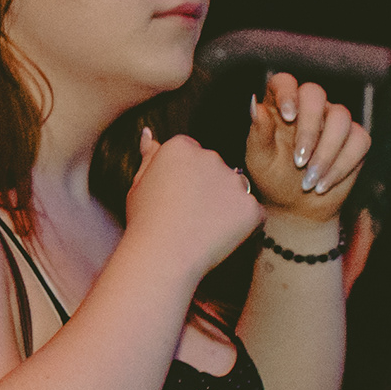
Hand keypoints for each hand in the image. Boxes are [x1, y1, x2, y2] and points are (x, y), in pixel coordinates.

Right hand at [127, 127, 268, 274]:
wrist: (162, 256)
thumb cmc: (144, 222)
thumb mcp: (138, 184)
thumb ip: (149, 157)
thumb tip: (148, 134)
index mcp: (180, 147)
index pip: (191, 153)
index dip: (183, 178)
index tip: (174, 197)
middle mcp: (210, 156)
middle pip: (215, 168)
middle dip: (206, 187)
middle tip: (187, 214)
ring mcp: (234, 181)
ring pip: (235, 188)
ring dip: (226, 203)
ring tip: (202, 227)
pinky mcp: (251, 207)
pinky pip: (252, 213)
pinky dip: (241, 225)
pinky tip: (218, 236)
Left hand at [244, 73, 371, 231]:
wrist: (296, 205)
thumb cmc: (272, 177)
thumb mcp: (259, 159)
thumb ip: (258, 133)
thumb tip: (255, 106)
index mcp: (279, 105)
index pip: (284, 81)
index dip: (288, 92)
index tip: (289, 116)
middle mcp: (308, 107)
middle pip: (315, 94)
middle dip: (309, 129)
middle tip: (298, 161)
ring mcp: (333, 120)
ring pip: (341, 117)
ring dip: (326, 152)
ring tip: (310, 181)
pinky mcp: (355, 139)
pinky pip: (359, 140)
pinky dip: (342, 165)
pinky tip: (324, 184)